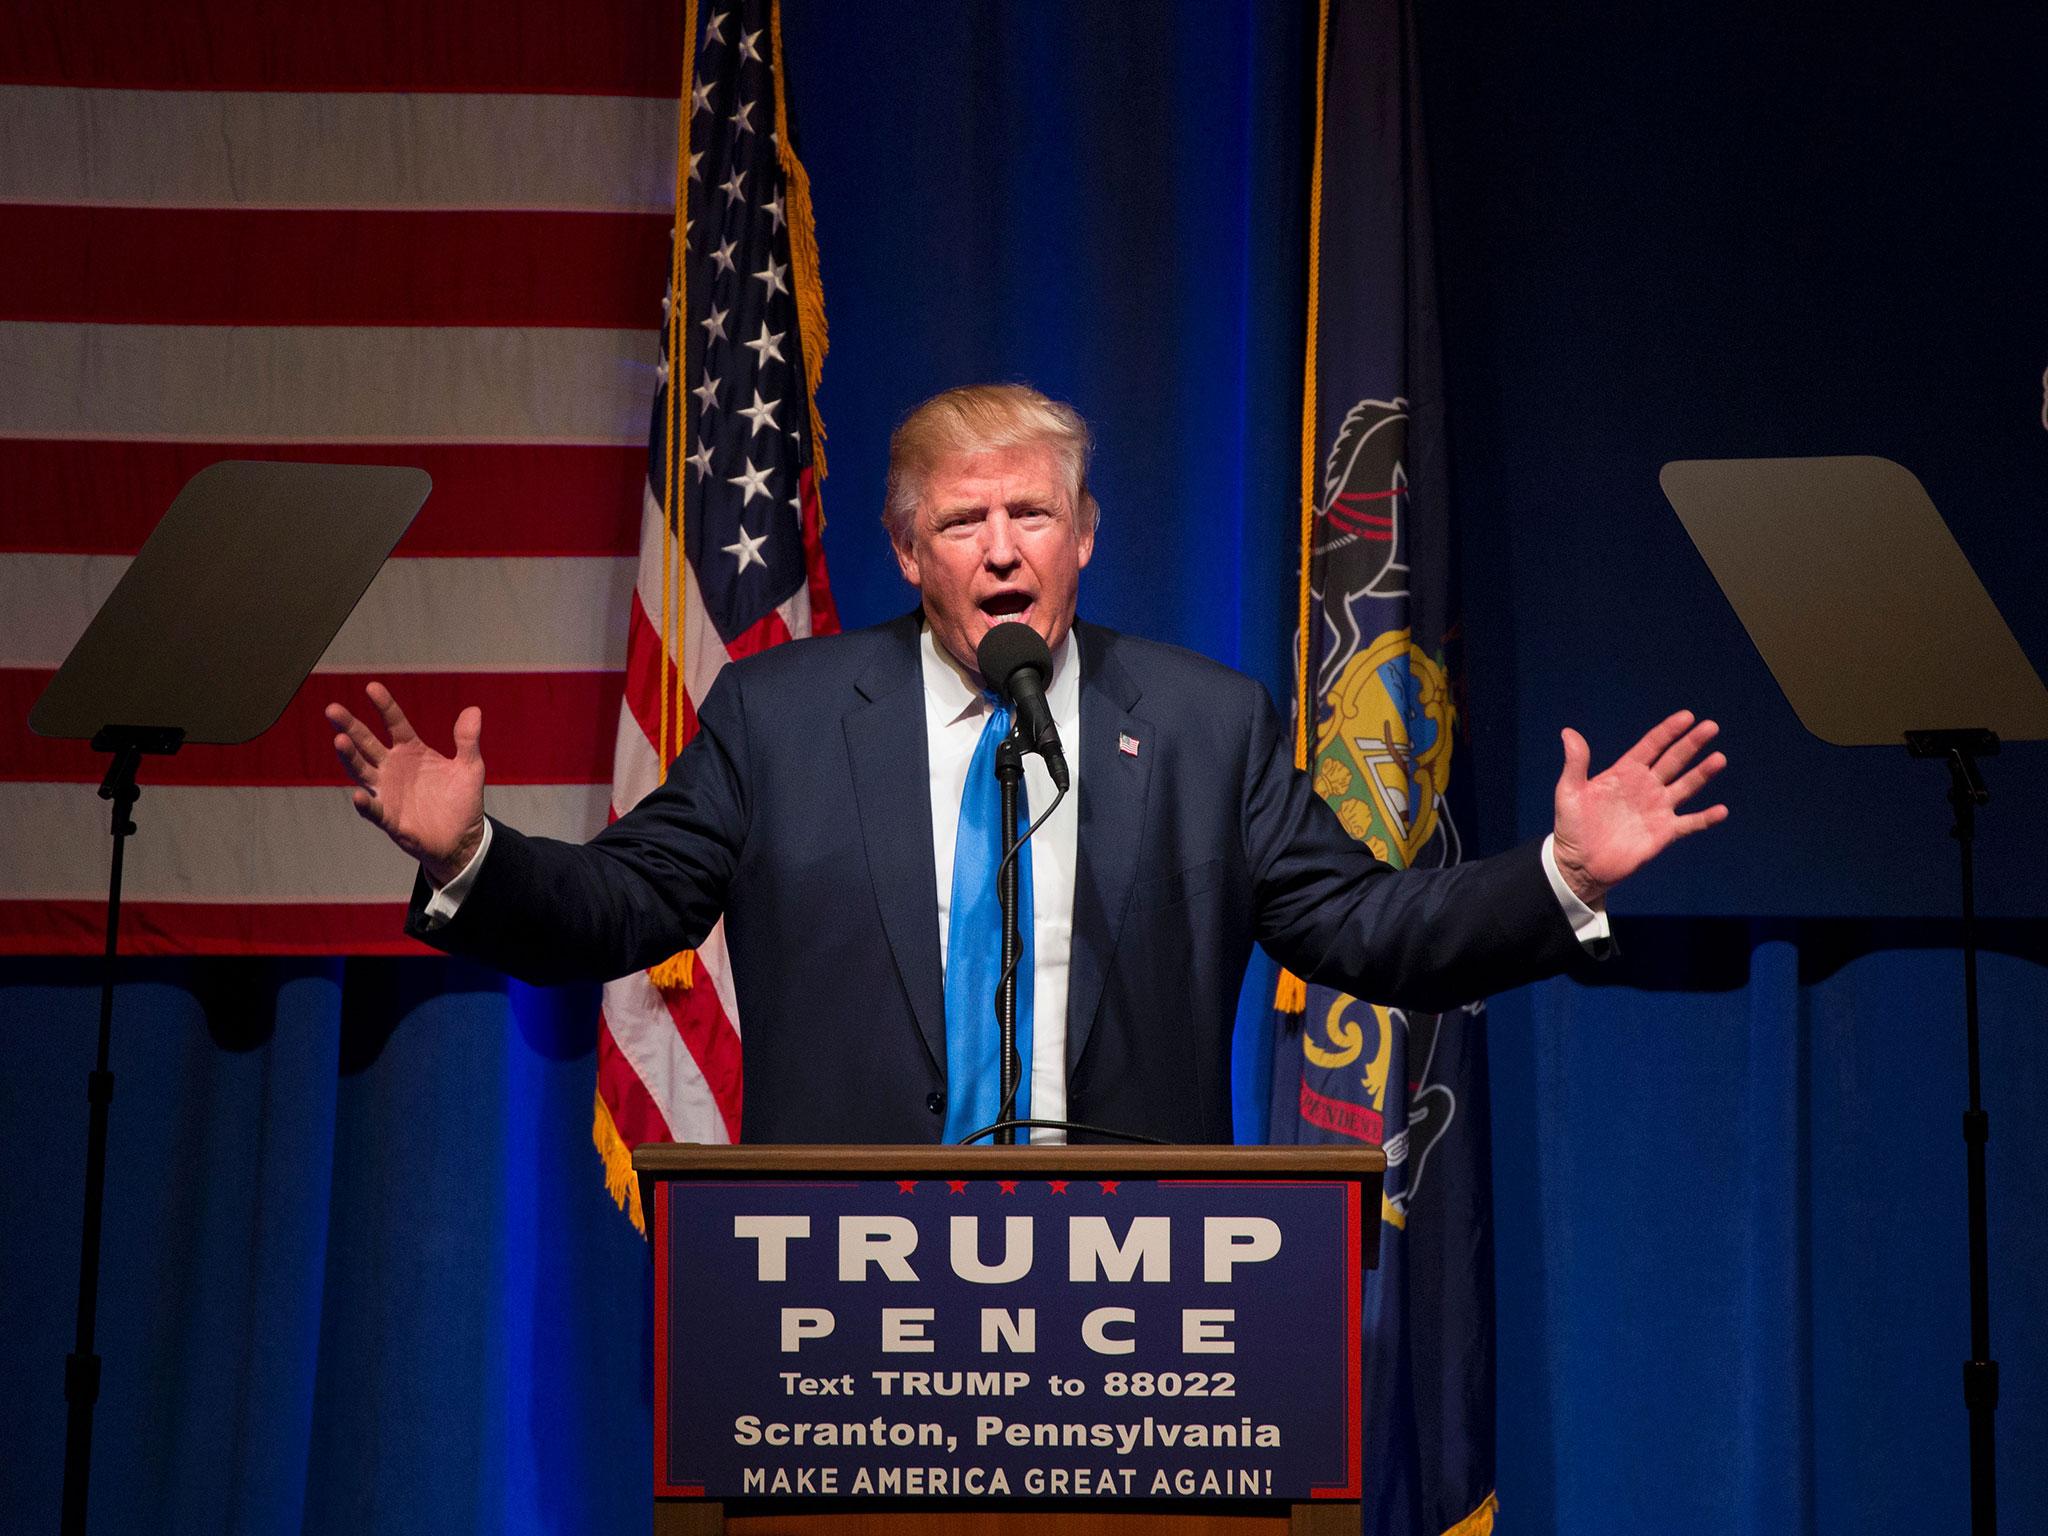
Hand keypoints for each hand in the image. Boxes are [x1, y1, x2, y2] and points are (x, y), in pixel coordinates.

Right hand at [325, 682, 486, 887]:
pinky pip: (374, 810)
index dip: (384, 706)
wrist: (463, 839)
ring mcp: (388, 792)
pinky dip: (366, 804)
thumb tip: (474, 710)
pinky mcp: (390, 819)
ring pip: (362, 771)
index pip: (394, 723)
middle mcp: (393, 768)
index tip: (371, 687)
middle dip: (350, 726)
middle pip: (367, 743)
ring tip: (339, 740)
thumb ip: (468, 740)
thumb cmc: (462, 801)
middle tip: (332, 709)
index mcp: (412, 751)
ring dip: (350, 757)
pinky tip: (358, 796)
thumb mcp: (470, 767)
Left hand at [1551, 710, 1727, 906]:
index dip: (1668, 731)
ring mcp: (1657, 809)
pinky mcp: (1664, 833)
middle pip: (1674, 760)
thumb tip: (1568, 732)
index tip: (1687, 716)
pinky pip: (1690, 823)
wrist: (1578, 864)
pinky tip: (1721, 810)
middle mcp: (1646, 787)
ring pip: (1686, 786)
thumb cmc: (1571, 826)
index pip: (1652, 746)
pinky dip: (1706, 818)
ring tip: (1719, 759)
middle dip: (1692, 743)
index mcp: (1625, 772)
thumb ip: (1575, 763)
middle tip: (1711, 727)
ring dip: (1702, 773)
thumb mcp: (1569, 792)